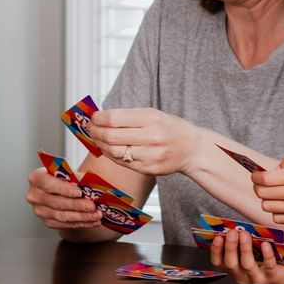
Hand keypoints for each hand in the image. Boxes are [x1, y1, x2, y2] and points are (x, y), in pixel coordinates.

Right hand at [26, 167, 100, 230]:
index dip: (64, 189)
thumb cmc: (63, 178)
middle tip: (92, 206)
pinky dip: (81, 223)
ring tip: (96, 215)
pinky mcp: (47, 222)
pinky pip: (65, 225)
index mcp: (36, 178)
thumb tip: (91, 186)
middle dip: (77, 205)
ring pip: (62, 216)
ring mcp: (40, 210)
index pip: (48, 184)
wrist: (59, 190)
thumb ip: (76, 178)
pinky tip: (92, 221)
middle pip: (56, 202)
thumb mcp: (68, 173)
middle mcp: (34, 195)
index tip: (79, 192)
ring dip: (81, 217)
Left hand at [82, 107, 205, 176]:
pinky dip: (111, 155)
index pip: (115, 118)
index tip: (93, 117)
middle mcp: (152, 137)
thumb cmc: (172, 129)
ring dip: (100, 145)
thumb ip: (129, 116)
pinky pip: (122, 163)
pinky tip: (107, 149)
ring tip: (96, 139)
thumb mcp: (154, 114)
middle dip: (95, 132)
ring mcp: (150, 155)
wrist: (193, 149)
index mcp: (152, 118)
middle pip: (111, 136)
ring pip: (114, 152)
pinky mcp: (148, 169)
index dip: (98, 118)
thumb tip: (101, 117)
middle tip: (90, 128)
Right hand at [209, 228, 283, 283]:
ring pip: (247, 265)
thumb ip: (244, 243)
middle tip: (232, 232)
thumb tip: (236, 227)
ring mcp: (257, 279)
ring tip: (245, 234)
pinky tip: (265, 244)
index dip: (216, 250)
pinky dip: (266, 254)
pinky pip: (268, 266)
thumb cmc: (269, 260)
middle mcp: (243, 276)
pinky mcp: (273, 278)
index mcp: (235, 269)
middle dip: (230, 246)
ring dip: (245, 248)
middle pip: (231, 264)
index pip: (219, 262)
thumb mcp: (254, 251)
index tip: (217, 236)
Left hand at [252, 150, 283, 226]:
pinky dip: (276, 210)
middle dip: (258, 186)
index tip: (256, 173)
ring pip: (266, 206)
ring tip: (275, 192)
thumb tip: (273, 169)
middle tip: (263, 182)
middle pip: (262, 193)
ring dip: (266, 198)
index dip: (255, 175)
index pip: (265, 179)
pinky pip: (276, 218)